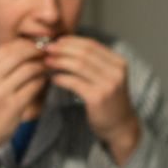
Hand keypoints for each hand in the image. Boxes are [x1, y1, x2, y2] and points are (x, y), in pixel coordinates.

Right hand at [0, 39, 47, 165]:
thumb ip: (0, 66)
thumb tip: (26, 48)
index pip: (7, 47)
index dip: (26, 44)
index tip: (37, 46)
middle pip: (19, 54)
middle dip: (37, 52)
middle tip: (47, 55)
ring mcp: (0, 92)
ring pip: (29, 69)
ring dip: (42, 67)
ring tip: (48, 68)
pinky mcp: (12, 106)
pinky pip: (34, 86)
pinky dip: (43, 81)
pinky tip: (45, 82)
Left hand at [44, 36, 142, 164]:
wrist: (120, 126)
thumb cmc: (109, 100)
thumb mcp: (108, 77)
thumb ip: (94, 63)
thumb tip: (67, 45)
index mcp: (119, 63)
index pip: (91, 44)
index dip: (71, 41)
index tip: (56, 41)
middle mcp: (116, 72)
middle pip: (84, 52)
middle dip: (63, 49)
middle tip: (47, 49)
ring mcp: (108, 85)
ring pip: (78, 65)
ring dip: (59, 61)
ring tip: (47, 62)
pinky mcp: (98, 98)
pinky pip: (74, 83)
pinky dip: (61, 78)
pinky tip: (53, 78)